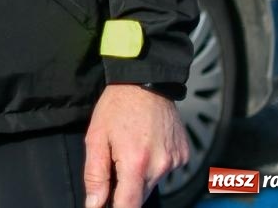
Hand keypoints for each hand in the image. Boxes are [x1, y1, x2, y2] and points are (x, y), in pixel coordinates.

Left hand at [83, 84, 188, 207]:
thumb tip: (94, 204)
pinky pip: (165, 170)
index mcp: (135, 163)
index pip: (128, 206)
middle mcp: (160, 166)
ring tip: (131, 148)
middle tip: (115, 163)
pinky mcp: (183, 155)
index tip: (108, 205)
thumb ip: (95, 174)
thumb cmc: (117, 106)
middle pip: (140, 195)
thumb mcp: (96, 137)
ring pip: (153, 183)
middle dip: (126, 189)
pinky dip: (155, 164)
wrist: (146, 81)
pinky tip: (146, 144)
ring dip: (140, 175)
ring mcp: (175, 161)